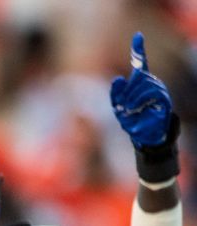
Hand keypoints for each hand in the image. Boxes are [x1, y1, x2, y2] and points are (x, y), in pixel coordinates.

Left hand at [110, 32, 174, 148]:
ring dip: (132, 97)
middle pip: (137, 76)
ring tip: (130, 109)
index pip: (140, 63)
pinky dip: (139, 100)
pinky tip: (136, 108)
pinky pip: (149, 92)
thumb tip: (118, 78)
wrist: (145, 135)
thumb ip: (116, 94)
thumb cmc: (132, 120)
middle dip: (126, 90)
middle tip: (123, 104)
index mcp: (140, 83)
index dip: (139, 49)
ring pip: (142, 83)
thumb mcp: (118, 107)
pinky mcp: (163, 97)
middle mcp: (150, 82)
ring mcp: (158, 88)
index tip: (137, 35)